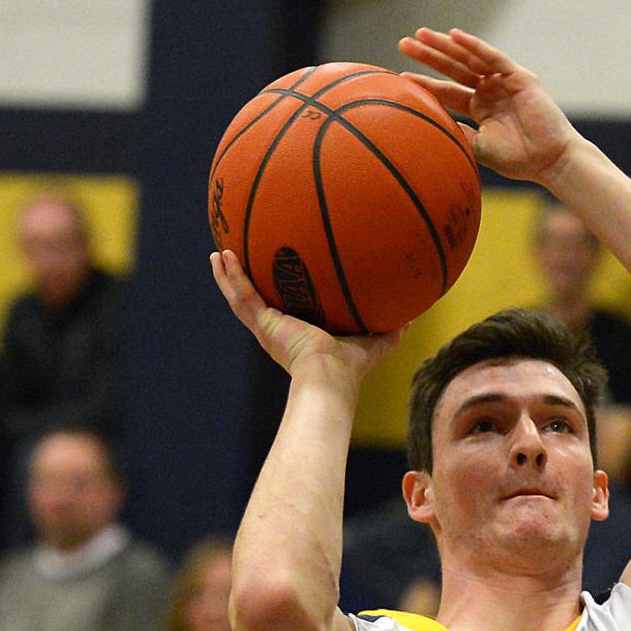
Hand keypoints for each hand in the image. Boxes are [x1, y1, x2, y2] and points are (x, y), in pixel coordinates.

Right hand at [210, 250, 401, 376]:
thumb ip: (391, 329)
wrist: (330, 377)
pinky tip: (221, 257)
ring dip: (229, 276)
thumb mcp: (375, 341)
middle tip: (238, 261)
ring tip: (218, 254)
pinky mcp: (263, 325)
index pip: (287, 310)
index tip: (276, 278)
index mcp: (299, 334)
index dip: (280, 296)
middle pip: (260, 302)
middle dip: (248, 283)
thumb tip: (412, 315)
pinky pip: (242, 297)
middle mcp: (280, 331)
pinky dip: (230, 278)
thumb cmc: (351, 367)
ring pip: (243, 298)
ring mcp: (268, 328)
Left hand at [398, 28, 580, 184]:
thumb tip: (429, 128)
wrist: (549, 161)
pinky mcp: (518, 76)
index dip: (425, 84)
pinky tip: (455, 36)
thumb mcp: (479, 147)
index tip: (401, 76)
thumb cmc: (518, 159)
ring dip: (445, 46)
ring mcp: (503, 81)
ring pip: (469, 58)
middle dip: (429, 56)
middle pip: (453, 69)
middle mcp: (489, 90)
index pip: (447, 92)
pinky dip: (475, 46)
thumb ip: (458, 134)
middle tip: (403, 43)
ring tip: (421, 35)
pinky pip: (493, 57)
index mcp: (480, 108)